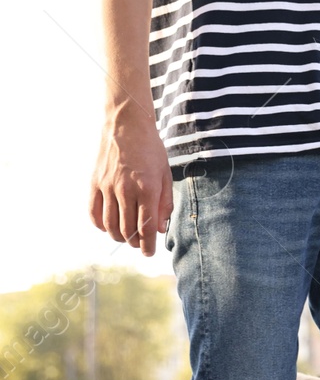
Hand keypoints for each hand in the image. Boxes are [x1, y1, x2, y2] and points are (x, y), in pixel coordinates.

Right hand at [90, 109, 171, 256]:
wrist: (126, 126)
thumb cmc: (151, 151)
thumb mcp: (166, 176)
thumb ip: (164, 204)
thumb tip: (160, 229)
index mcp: (147, 189)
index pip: (146, 227)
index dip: (148, 245)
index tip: (149, 253)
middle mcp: (125, 190)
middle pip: (127, 230)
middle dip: (135, 243)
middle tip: (140, 244)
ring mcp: (107, 187)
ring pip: (109, 225)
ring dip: (118, 237)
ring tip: (127, 237)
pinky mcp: (94, 183)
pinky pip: (93, 213)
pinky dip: (100, 225)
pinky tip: (109, 226)